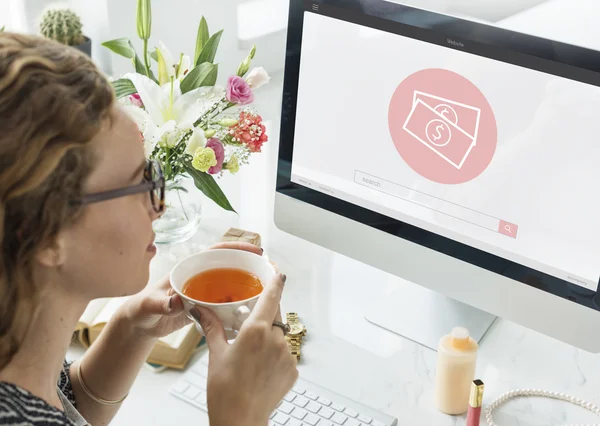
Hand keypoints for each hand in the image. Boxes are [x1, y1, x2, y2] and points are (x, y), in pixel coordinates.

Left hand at [118, 241, 263, 338]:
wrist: (140, 325)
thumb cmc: (142, 310)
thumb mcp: (150, 305)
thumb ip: (162, 303)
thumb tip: (176, 300)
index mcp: (189, 268)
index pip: (216, 252)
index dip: (236, 248)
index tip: (255, 250)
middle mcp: (200, 277)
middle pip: (229, 265)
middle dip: (249, 265)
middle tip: (269, 271)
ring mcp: (204, 292)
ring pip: (230, 284)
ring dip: (247, 285)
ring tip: (266, 290)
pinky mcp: (206, 307)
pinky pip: (226, 303)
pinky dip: (239, 305)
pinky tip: (250, 310)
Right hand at [192, 273, 297, 425]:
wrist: (240, 420)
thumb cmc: (225, 391)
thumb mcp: (216, 354)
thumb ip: (212, 327)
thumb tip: (200, 310)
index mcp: (256, 330)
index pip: (271, 296)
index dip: (276, 282)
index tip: (278, 272)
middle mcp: (275, 339)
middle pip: (276, 315)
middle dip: (266, 315)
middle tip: (251, 325)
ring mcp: (287, 355)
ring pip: (280, 336)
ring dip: (269, 338)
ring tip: (251, 355)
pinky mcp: (293, 370)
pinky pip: (285, 354)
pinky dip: (274, 356)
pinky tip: (259, 368)